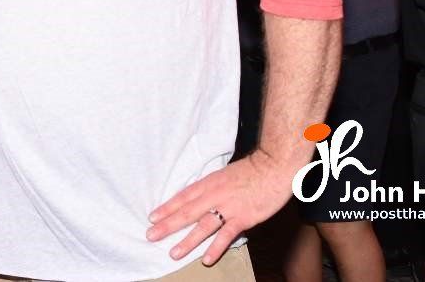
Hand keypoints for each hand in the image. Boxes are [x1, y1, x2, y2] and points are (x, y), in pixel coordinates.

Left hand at [147, 149, 300, 264]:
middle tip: (151, 235)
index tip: (152, 217)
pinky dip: (215, 247)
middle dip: (168, 224)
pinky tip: (206, 259)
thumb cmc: (252, 169)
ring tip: (174, 253)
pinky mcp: (243, 217)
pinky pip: (226, 235)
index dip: (167, 207)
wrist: (274, 166)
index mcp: (209, 182)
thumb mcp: (225, 174)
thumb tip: (200, 198)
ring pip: (203, 226)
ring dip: (187, 241)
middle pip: (187, 211)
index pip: (183, 196)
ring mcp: (228, 207)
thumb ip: (212, 187)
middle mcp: (215, 195)